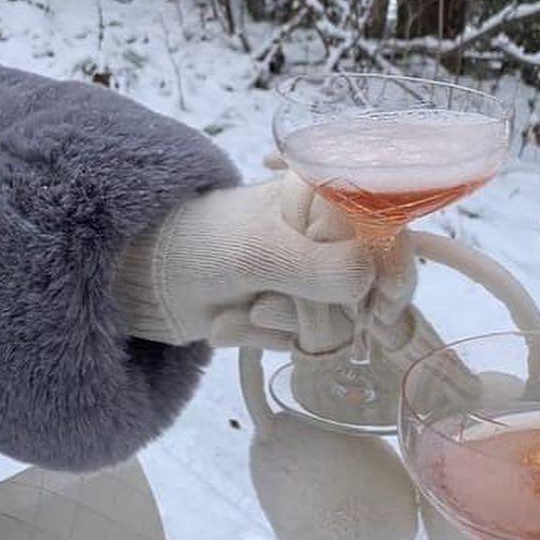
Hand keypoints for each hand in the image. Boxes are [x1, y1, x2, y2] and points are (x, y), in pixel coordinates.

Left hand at [116, 173, 413, 350]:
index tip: (383, 303)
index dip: (395, 269)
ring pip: (336, 320)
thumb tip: (368, 279)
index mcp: (329, 200)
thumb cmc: (202, 244)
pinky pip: (305, 339)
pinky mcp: (292, 311)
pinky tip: (227, 324)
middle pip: (369, 287)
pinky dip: (265, 337)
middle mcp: (328, 236)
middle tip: (268, 310)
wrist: (144, 279)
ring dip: (284, 325)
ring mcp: (312, 277)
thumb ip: (315, 266)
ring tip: (240, 313)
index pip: (390, 232)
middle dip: (322, 310)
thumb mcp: (258, 252)